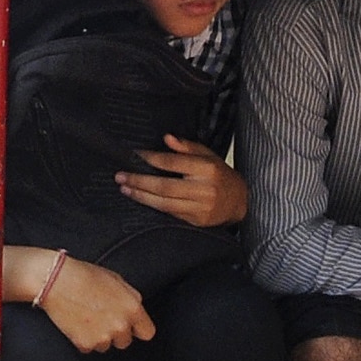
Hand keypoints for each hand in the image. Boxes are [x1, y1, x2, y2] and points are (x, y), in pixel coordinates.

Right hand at [37, 254, 153, 354]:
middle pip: (125, 342)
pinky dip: (83, 340)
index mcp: (132, 308)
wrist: (56, 281)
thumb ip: (130, 297)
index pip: (148, 332)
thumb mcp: (116, 280)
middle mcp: (121, 325)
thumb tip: (135, 309)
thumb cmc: (84, 276)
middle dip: (116, 333)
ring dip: (98, 337)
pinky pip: (88, 348)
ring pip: (106, 346)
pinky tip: (77, 323)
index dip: (137, 329)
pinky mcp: (85, 344)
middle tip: (101, 318)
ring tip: (87, 318)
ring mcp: (103, 337)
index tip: (131, 327)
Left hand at [115, 136, 249, 228]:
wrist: (239, 202)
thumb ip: (187, 147)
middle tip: (120, 176)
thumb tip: (166, 138)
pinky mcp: (196, 221)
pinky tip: (140, 199)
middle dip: (139, 181)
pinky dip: (153, 206)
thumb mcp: (208, 155)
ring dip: (141, 196)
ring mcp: (200, 208)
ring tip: (125, 189)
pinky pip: (169, 213)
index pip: (173, 163)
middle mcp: (204, 189)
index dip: (151, 159)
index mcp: (207, 169)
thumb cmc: (220, 175)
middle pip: (164, 186)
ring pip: (164, 203)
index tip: (135, 156)